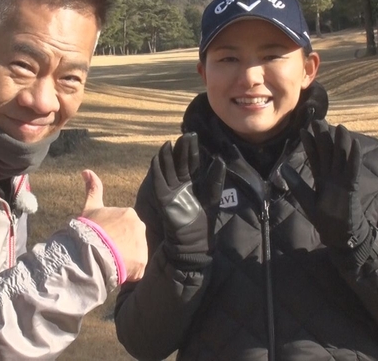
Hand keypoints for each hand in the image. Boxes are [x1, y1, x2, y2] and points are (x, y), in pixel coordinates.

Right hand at [80, 169, 147, 281]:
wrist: (89, 251)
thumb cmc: (89, 229)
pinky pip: (137, 268)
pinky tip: (116, 269)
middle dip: (121, 246)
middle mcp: (140, 227)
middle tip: (106, 251)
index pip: (124, 226)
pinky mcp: (142, 263)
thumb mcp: (90, 207)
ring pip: (135, 254)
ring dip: (125, 258)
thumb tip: (86, 171)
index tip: (104, 239)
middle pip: (132, 239)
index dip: (113, 234)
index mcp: (130, 213)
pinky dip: (128, 271)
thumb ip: (92, 188)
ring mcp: (142, 246)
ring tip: (110, 260)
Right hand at [150, 133, 224, 267]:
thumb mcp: (212, 196)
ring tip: (168, 143)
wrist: (193, 242)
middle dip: (182, 149)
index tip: (193, 135)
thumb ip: (215, 179)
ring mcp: (171, 191)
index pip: (192, 162)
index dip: (192, 150)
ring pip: (168, 169)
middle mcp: (181, 184)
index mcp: (193, 182)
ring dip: (167, 156)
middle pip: (180, 163)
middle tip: (185, 135)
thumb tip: (220, 159)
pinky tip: (157, 159)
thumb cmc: (204, 221)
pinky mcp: (164, 198)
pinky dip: (157, 170)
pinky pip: (159, 182)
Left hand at [280, 121, 369, 249]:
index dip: (309, 144)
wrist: (338, 234)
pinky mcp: (351, 187)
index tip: (302, 130)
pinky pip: (353, 170)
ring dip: (341, 143)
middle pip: (328, 153)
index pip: (315, 157)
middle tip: (318, 120)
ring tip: (340, 127)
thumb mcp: (306, 199)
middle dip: (323, 137)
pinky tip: (354, 145)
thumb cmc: (324, 218)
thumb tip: (283, 168)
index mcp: (322, 178)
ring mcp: (342, 180)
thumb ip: (296, 183)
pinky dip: (354, 158)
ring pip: (342, 158)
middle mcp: (332, 176)